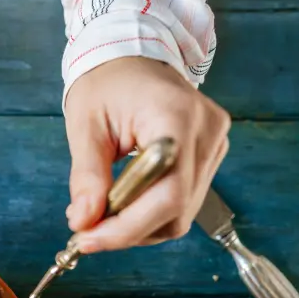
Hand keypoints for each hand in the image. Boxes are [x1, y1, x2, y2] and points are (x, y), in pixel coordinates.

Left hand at [63, 57, 230, 252]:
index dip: (128, 228)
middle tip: (86, 232)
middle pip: (177, 210)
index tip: (87, 240)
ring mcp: (214, 144)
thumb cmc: (107, 84)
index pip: (167, 194)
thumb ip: (86, 177)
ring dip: (138, 226)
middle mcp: (206, 132)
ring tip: (102, 214)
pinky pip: (184, 201)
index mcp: (176, 117)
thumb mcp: (85, 127)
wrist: (131, 58)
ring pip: (182, 213)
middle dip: (128, 231)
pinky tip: (124, 205)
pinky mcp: (211, 154)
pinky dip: (150, 214)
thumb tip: (84, 221)